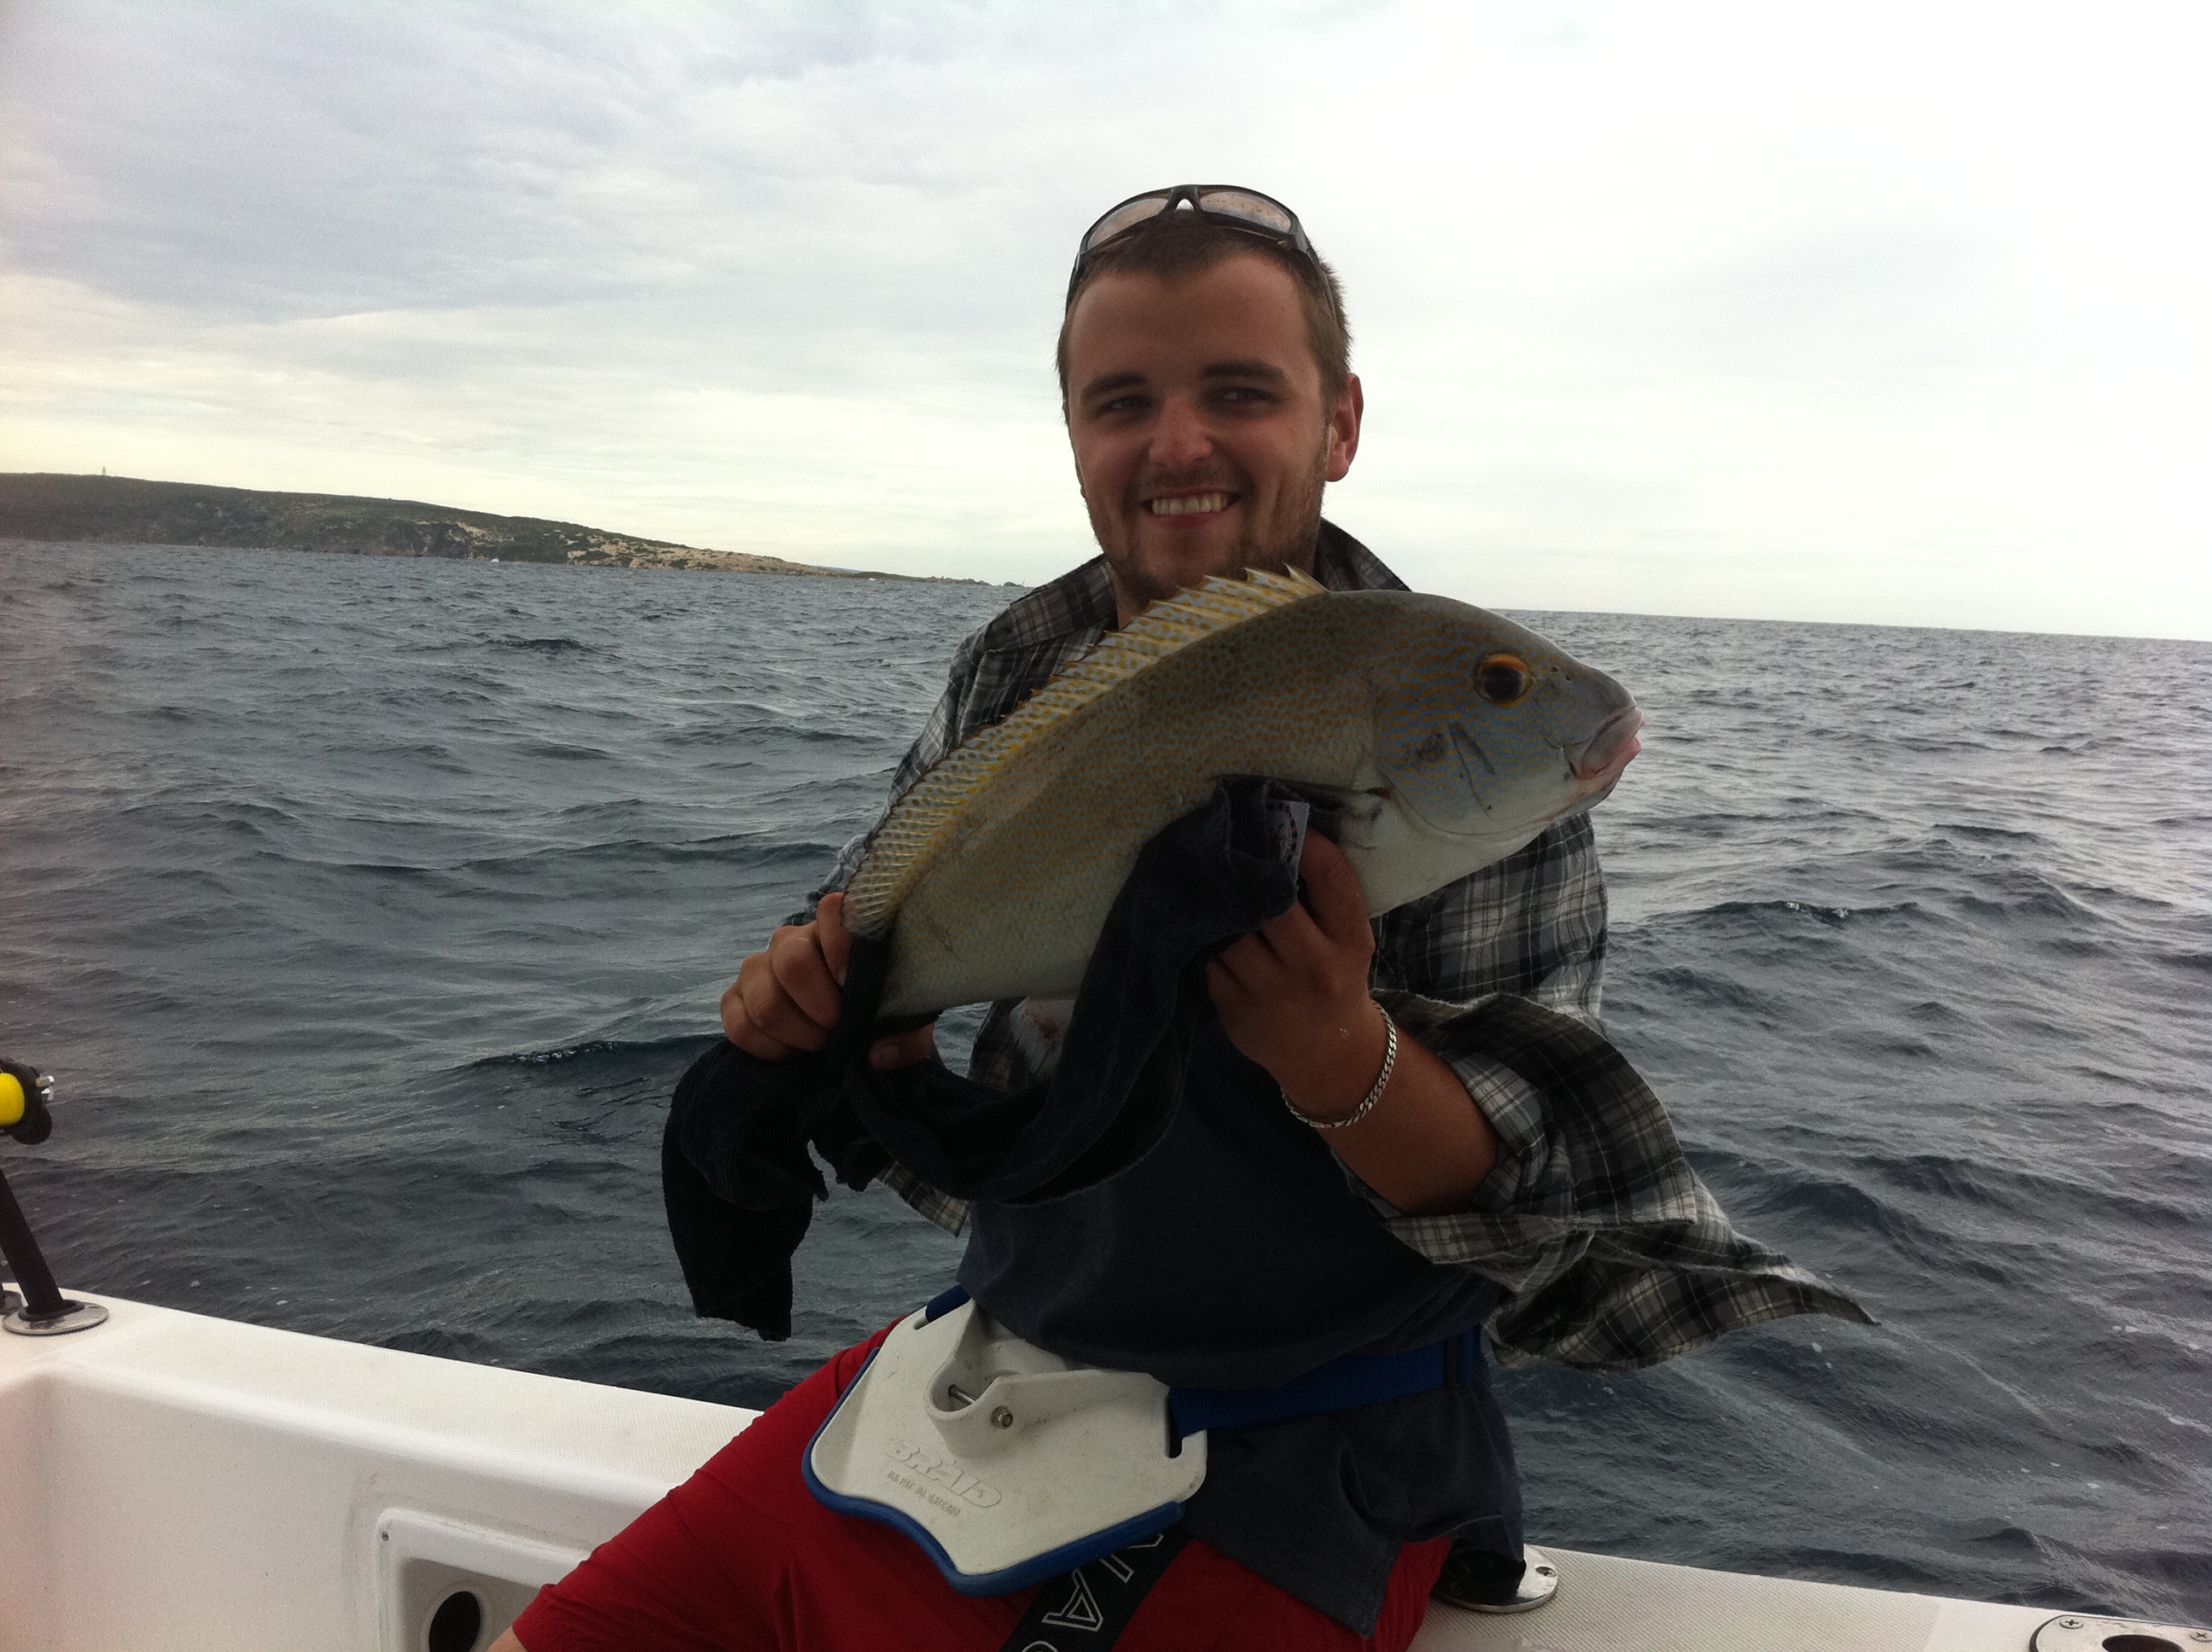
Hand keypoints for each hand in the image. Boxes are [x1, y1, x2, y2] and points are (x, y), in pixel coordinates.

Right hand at [721, 892, 936, 1069]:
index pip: (832, 909)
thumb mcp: (905, 1022)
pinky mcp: (736, 999)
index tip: (852, 981)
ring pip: (764, 1003)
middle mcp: (793, 940)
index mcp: (838, 929)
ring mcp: (759, 968)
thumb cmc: (877, 1012)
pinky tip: (793, 1052)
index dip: (841, 943)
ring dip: (798, 1035)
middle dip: (819, 1007)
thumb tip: (879, 1053)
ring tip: (820, 1044)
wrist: (844, 1032)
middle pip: (792, 962)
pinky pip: (738, 1026)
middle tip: (838, 1029)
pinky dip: (769, 1049)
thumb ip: (908, 1036)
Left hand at [1206, 833, 1387, 1117]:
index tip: (1281, 819)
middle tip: (1231, 840)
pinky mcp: (1236, 1008)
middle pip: (1270, 901)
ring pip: (1230, 928)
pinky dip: (1203, 937)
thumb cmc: (1334, 978)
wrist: (1326, 1053)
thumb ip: (1325, 898)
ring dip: (1218, 904)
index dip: (1302, 841)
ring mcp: (1272, 991)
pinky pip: (1209, 956)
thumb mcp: (1347, 941)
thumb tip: (1279, 830)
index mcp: (1350, 942)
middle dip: (1248, 869)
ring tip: (1209, 878)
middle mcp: (1314, 967)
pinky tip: (1203, 923)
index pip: (1329, 878)